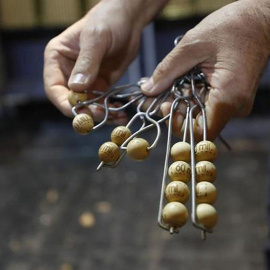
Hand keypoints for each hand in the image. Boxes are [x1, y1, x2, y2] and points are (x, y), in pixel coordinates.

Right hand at [44, 0, 166, 121]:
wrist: (128, 21)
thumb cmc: (108, 20)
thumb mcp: (96, 38)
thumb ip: (87, 62)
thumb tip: (77, 88)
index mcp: (58, 59)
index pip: (54, 88)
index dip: (65, 103)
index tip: (79, 112)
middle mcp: (68, 73)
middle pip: (72, 101)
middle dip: (86, 112)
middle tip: (103, 116)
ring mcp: (85, 81)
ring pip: (88, 106)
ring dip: (101, 115)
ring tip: (117, 118)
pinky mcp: (100, 86)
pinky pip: (102, 103)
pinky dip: (110, 111)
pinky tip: (121, 114)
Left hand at [141, 0, 269, 139]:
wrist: (259, 19)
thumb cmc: (232, 26)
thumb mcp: (192, 45)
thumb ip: (167, 70)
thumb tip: (147, 90)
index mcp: (228, 97)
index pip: (200, 133)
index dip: (178, 125)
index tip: (165, 107)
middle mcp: (234, 106)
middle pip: (196, 123)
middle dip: (173, 110)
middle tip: (155, 95)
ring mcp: (233, 103)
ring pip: (199, 113)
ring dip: (179, 101)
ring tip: (164, 85)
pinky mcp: (230, 96)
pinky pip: (206, 104)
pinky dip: (190, 95)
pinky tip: (179, 82)